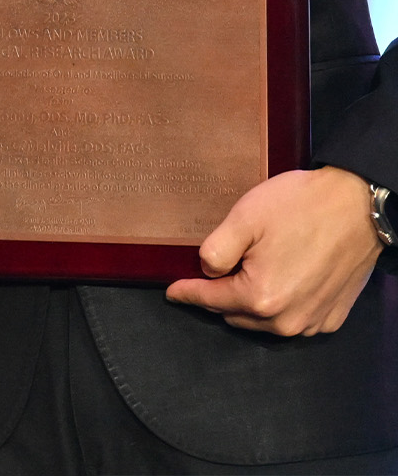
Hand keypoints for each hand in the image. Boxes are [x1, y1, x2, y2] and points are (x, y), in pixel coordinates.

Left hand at [166, 166, 382, 334]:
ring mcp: (313, 322)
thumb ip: (216, 251)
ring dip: (247, 305)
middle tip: (207, 277)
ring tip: (240, 278)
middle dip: (217, 299)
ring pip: (263, 323)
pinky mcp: (332, 317)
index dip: (186, 293)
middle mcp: (288, 320)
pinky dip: (276, 307)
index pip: (211, 301)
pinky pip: (292, 320)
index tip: (171, 293)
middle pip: (236, 315)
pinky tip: (273, 283)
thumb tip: (205, 271)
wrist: (358, 207)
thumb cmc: (301, 208)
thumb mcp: (244, 219)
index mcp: (261, 297)